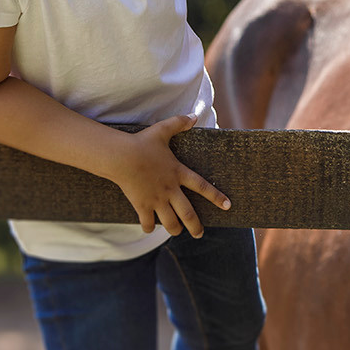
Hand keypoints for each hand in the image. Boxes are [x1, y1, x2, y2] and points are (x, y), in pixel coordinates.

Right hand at [111, 114, 229, 237]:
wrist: (121, 156)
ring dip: (174, 229)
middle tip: (200, 234)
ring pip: (170, 222)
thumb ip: (179, 122)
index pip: (202, 186)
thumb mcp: (163, 130)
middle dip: (196, 226)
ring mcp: (156, 199)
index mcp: (178, 173)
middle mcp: (170, 189)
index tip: (227, 206)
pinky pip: (148, 222)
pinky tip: (150, 228)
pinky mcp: (141, 205)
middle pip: (188, 213)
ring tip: (177, 231)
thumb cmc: (142, 142)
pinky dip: (149, 227)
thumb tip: (194, 115)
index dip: (216, 196)